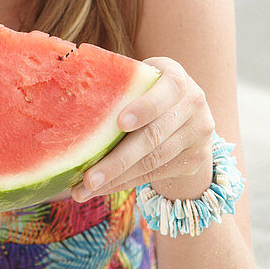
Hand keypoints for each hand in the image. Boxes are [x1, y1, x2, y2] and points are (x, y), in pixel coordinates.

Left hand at [71, 56, 214, 202]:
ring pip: (152, 161)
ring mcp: (198, 135)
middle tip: (88, 178)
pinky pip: (154, 174)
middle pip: (154, 136)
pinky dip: (124, 182)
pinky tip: (101, 188)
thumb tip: (72, 86)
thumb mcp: (140, 79)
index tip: (120, 123)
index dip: (144, 107)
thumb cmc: (146, 90)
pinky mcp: (194, 160)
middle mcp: (193, 105)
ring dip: (116, 179)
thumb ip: (118, 81)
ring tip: (85, 190)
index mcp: (177, 78)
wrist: (187, 113)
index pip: (167, 90)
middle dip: (118, 160)